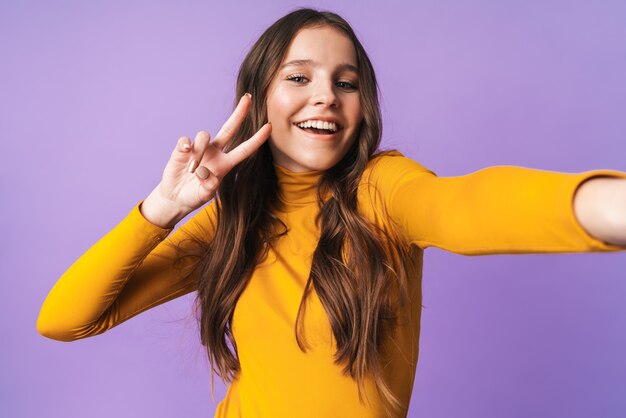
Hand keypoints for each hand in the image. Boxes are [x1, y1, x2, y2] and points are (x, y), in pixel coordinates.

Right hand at [143, 94, 270, 226]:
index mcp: (225, 164)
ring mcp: (200, 149)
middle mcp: (215, 152)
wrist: (176, 196)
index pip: (244, 149)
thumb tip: (204, 171)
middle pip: (229, 128)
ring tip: (192, 170)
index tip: (269, 127)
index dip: (257, 139)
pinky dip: (185, 146)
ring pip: (204, 135)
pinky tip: (184, 154)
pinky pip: (185, 140)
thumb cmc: (194, 195)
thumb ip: (209, 185)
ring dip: (199, 151)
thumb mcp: (205, 194)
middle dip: (239, 113)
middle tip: (248, 97)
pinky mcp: (182, 148)